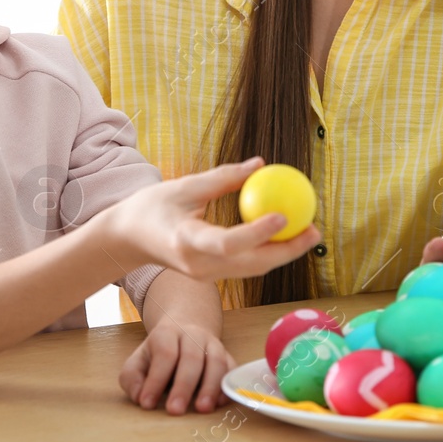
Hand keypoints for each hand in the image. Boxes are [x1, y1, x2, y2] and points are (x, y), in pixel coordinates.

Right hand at [100, 157, 320, 280]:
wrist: (128, 240)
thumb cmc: (152, 206)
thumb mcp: (184, 186)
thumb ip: (223, 178)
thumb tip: (260, 164)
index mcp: (186, 241)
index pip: (228, 242)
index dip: (258, 232)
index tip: (284, 215)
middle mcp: (198, 265)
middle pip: (251, 264)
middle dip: (287, 251)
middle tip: (314, 228)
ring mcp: (205, 276)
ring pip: (253, 270)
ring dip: (284, 254)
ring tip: (310, 233)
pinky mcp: (210, 277)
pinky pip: (246, 266)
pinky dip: (268, 253)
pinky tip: (286, 236)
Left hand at [119, 319, 234, 414]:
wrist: (185, 329)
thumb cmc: (158, 354)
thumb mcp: (138, 361)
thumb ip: (132, 378)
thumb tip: (140, 397)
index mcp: (167, 333)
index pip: (164, 354)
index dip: (156, 379)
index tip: (147, 404)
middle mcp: (193, 336)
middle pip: (191, 357)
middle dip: (183, 386)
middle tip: (175, 411)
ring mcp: (213, 345)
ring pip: (216, 361)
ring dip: (211, 386)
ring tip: (203, 409)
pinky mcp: (227, 357)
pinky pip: (232, 369)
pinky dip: (228, 385)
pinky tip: (221, 403)